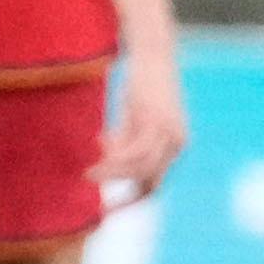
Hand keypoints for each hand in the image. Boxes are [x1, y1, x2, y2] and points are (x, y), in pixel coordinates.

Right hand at [98, 42, 189, 199]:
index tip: (108, 210)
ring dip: (111, 173)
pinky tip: (97, 146)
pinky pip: (134, 150)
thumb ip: (126, 138)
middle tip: (95, 200)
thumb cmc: (142, 82)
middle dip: (121, 195)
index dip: (131, 200)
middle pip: (148, 183)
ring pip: (139, 168)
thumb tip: (106, 154)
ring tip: (87, 174)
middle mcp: (176, 144)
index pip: (154, 185)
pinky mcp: (156, 121)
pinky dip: (114, 155)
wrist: (154, 53)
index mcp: (174, 146)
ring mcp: (168, 133)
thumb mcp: (135, 116)